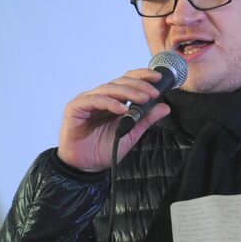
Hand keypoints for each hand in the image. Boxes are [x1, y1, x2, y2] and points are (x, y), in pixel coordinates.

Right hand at [56, 69, 171, 171]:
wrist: (86, 165)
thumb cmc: (105, 147)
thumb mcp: (132, 132)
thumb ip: (146, 118)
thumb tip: (165, 107)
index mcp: (113, 99)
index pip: (128, 80)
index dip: (142, 76)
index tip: (158, 78)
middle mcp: (100, 96)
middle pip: (120, 82)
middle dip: (139, 85)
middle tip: (153, 93)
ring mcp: (87, 100)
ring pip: (109, 88)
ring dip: (128, 92)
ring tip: (143, 99)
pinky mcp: (75, 107)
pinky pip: (94, 100)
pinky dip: (110, 103)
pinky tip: (123, 109)